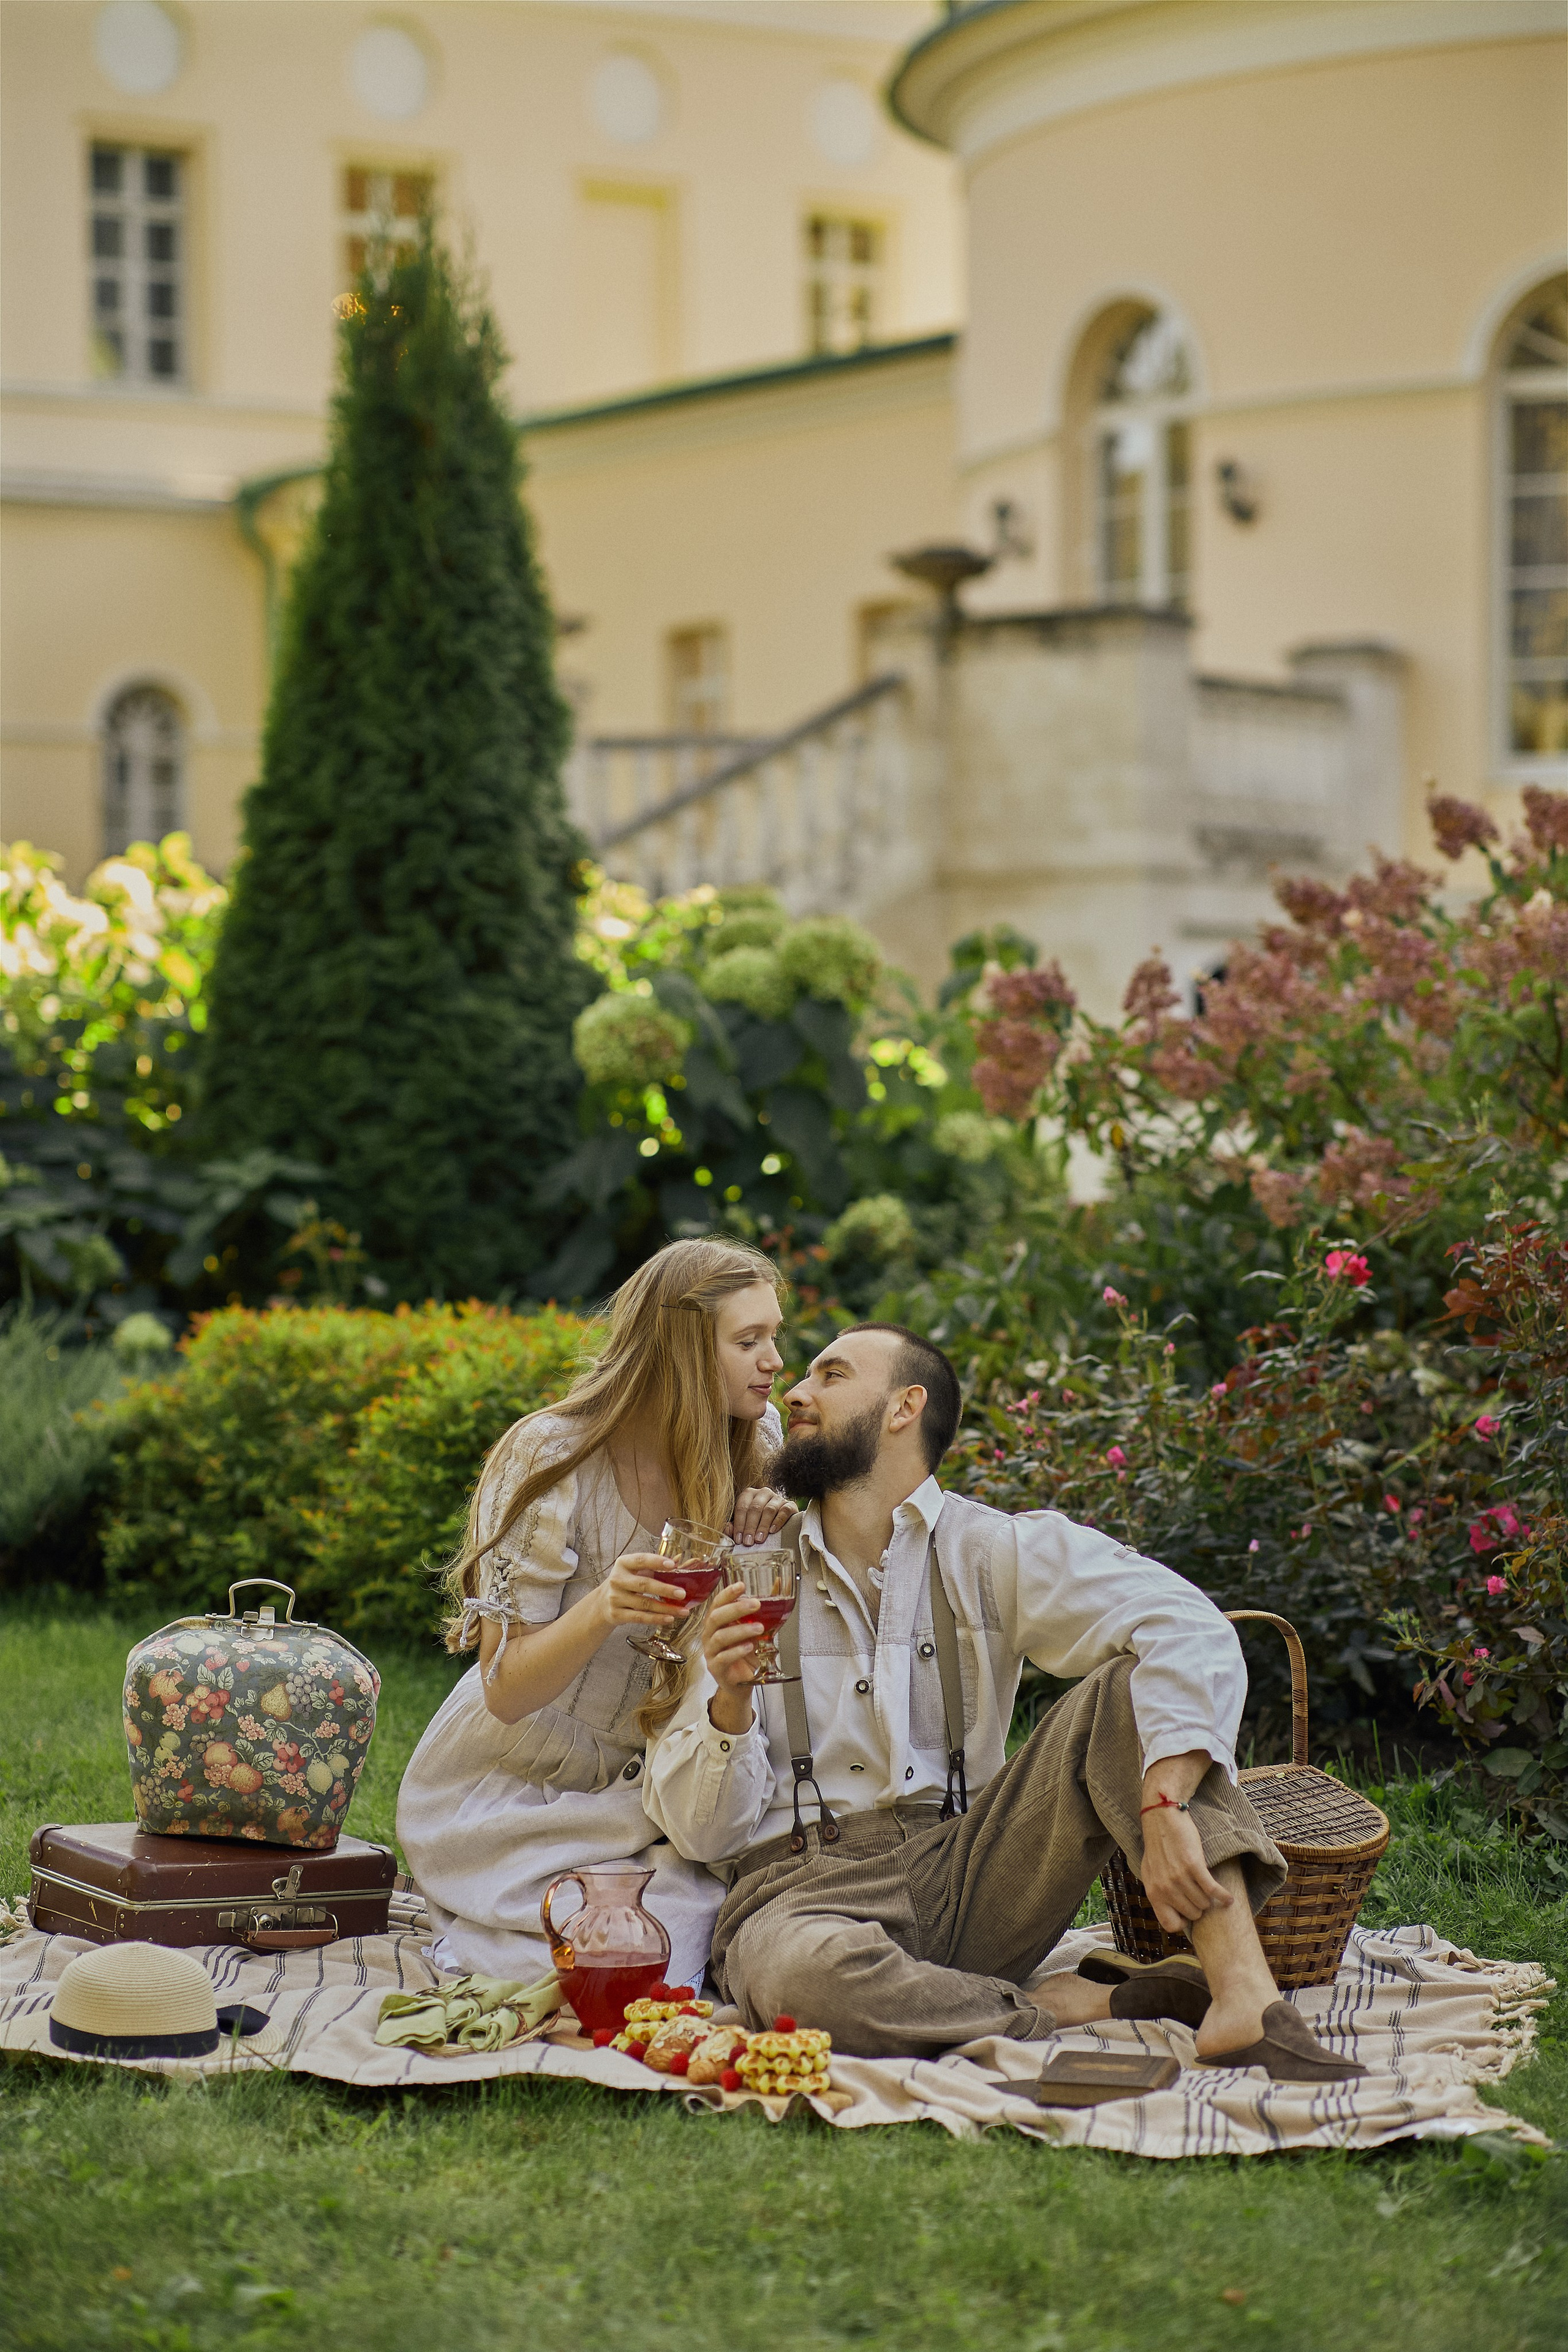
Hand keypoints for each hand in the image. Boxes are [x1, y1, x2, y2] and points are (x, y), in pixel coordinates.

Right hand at [598, 1551, 692, 1631]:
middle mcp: (617, 1580)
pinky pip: (640, 1617)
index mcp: (623, 1564)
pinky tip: (669, 1618)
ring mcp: (616, 1598)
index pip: (641, 1560)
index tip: (672, 1565)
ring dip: (666, 1608)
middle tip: (682, 1594)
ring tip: (682, 1611)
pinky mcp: (617, 1614)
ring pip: (645, 1604)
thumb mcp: (634, 1571)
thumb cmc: (626, 1583)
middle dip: (665, 1589)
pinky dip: (656, 1619)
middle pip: (644, 1584)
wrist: (602, 1603)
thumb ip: (654, 1567)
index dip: (656, 1561)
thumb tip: (679, 1563)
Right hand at [702, 1581, 765, 1696]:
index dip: (727, 1594)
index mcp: (716, 1623)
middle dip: (736, 1609)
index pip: (717, 1604)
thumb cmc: (745, 1655)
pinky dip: (737, 1651)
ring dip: (741, 1630)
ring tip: (758, 1628)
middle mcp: (710, 1635)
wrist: (741, 1683)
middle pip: (716, 1617)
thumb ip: (762, 1612)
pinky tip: (749, 1646)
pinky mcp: (715, 1668)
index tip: (741, 1585)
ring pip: (720, 1637)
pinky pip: (723, 1658)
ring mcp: (711, 1652)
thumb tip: (777, 1586)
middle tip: (755, 1604)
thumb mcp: (755, 1631)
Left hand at [729, 1486, 793, 1545]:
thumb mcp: (744, 1524)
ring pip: (769, 1509)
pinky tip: (773, 1531)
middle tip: (748, 1542)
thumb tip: (728, 1530)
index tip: (738, 1539)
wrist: (779, 1522)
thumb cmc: (757, 1523)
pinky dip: (778, 1521)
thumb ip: (734, 1527)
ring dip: (763, 1526)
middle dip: (750, 1526)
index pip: (741, 1507)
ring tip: (759, 1539)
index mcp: (749, 1494)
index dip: (739, 1524)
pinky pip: (785, 1511)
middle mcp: (763, 1493)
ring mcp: (777, 1498)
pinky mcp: (790, 1505)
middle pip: (755, 1508)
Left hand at [1140, 1801, 1232, 1934]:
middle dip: (1198, 1906)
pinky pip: (1213, 1890)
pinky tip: (1229, 1899)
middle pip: (1193, 1914)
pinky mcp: (1193, 1866)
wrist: (1162, 1819)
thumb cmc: (1157, 1846)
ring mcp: (1179, 1878)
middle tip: (1198, 1894)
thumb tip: (1170, 1912)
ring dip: (1208, 1898)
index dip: (1183, 1922)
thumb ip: (1159, 1893)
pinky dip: (1224, 1896)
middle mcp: (1165, 1888)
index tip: (1187, 1913)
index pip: (1171, 1925)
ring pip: (1204, 1903)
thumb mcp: (1150, 1873)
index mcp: (1153, 1893)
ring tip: (1206, 1887)